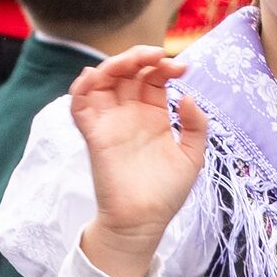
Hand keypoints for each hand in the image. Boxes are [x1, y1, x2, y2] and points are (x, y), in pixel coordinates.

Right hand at [66, 45, 207, 276]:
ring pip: (102, 81)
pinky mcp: (94, 135)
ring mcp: (110, 122)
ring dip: (113, 64)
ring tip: (131, 61)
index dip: (164, 66)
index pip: (153, 77)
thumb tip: (188, 96)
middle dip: (139, 56)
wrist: (144, 222)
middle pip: (127, 72)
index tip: (181, 69)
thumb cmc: (167, 193)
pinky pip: (80, 106)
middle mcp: (130, 113)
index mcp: (153, 114)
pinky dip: (81, 88)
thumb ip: (196, 126)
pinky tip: (93, 77)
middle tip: (156, 54)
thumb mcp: (193, 157)